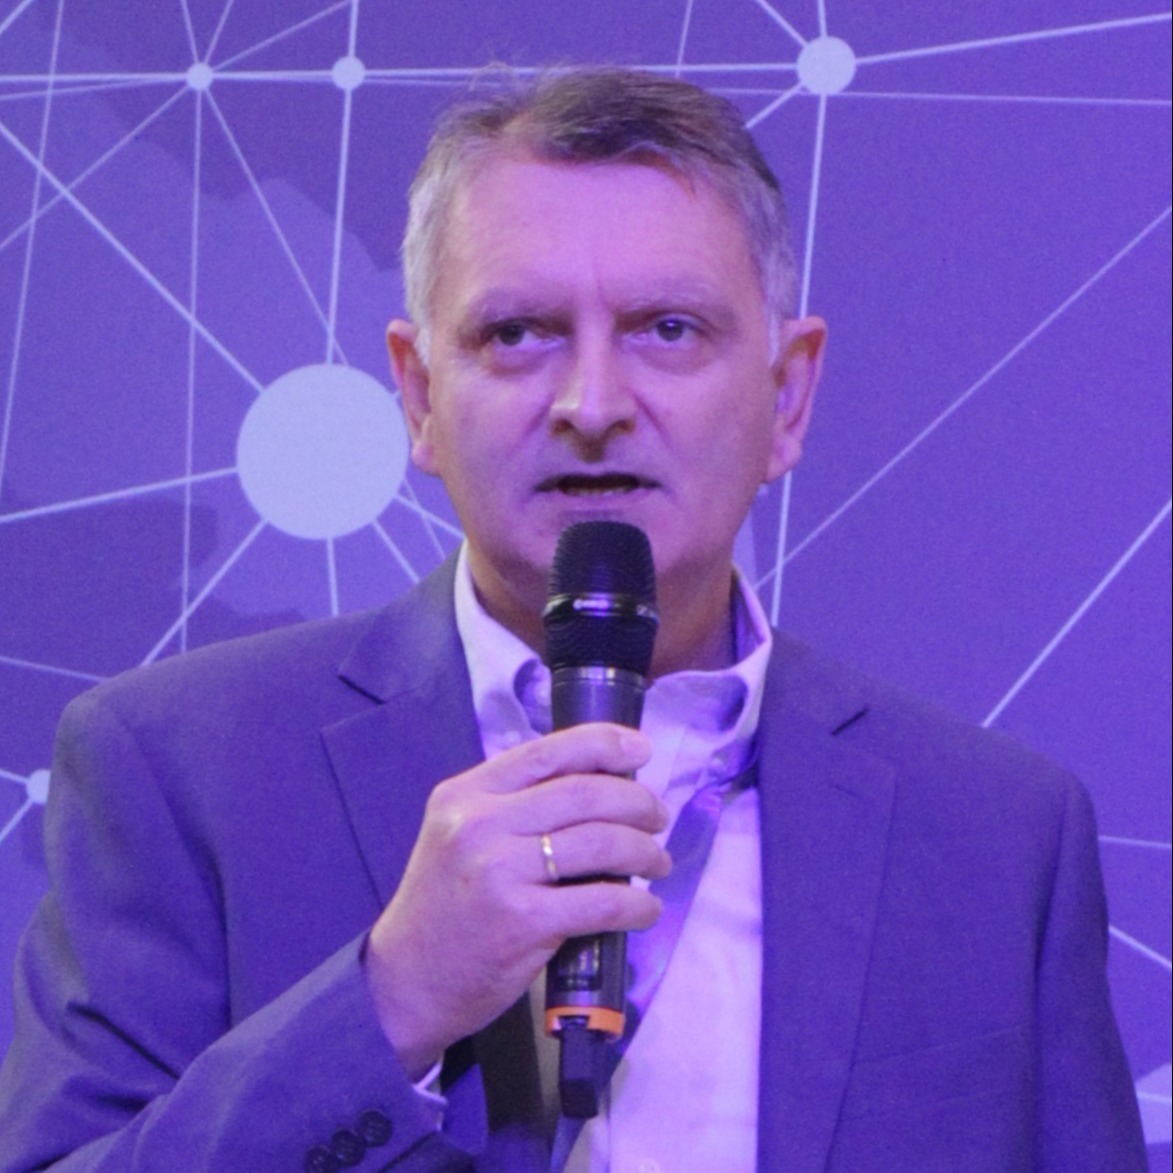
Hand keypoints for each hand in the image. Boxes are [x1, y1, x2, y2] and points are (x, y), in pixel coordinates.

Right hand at [362, 723, 669, 1077]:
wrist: (406, 983)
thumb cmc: (444, 904)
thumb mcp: (459, 833)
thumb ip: (513, 805)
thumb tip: (597, 784)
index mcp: (466, 793)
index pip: (548, 751)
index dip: (605, 743)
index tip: (641, 750)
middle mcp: (480, 824)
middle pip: (585, 794)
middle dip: (638, 802)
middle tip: (658, 817)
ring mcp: (500, 873)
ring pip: (602, 843)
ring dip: (645, 851)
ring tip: (658, 862)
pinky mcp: (523, 923)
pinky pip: (602, 902)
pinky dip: (637, 905)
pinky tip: (645, 909)